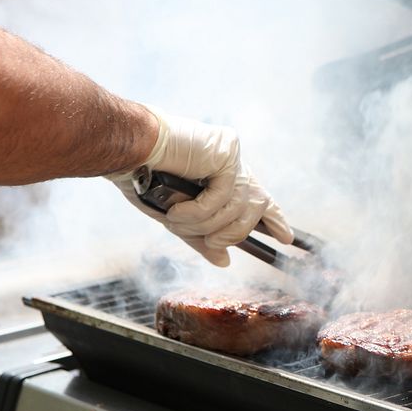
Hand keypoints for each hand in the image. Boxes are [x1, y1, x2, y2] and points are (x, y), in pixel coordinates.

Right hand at [109, 108, 292, 266]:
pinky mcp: (226, 150)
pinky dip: (197, 211)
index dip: (274, 218)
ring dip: (205, 224)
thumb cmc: (143, 179)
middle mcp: (232, 164)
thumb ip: (202, 238)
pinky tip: (175, 209)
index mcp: (223, 177)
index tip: (286, 238)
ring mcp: (231, 155)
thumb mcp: (178, 218)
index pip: (259, 198)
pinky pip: (222, 196)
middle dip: (231, 232)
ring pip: (238, 208)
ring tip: (177, 221)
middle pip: (254, 209)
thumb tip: (225, 261)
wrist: (124, 149)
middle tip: (209, 241)